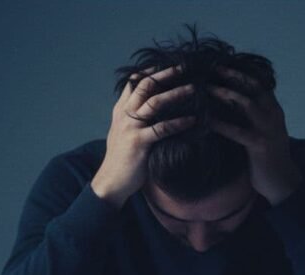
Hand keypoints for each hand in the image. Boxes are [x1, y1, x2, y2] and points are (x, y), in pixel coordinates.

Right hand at [91, 65, 195, 207]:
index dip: (151, 71)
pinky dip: (179, 123)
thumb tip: (149, 107)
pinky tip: (193, 120)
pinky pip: (162, 128)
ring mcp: (131, 128)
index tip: (169, 64)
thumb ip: (132, 117)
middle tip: (184, 67)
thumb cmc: (121, 158)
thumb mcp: (123, 132)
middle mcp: (124, 115)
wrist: (111, 181)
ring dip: (176, 94)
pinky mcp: (139, 143)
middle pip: (145, 86)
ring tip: (193, 89)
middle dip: (165, 75)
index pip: (134, 82)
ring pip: (155, 103)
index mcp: (121, 110)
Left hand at [206, 66, 301, 205]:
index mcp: (274, 110)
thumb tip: (227, 101)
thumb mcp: (261, 130)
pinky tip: (207, 120)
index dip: (241, 71)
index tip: (222, 62)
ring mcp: (268, 130)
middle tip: (213, 67)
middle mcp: (273, 115)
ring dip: (226, 94)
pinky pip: (238, 131)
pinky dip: (221, 124)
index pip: (258, 82)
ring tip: (207, 88)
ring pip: (247, 104)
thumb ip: (250, 116)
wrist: (282, 183)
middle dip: (233, 75)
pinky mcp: (260, 146)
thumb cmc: (267, 157)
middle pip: (253, 87)